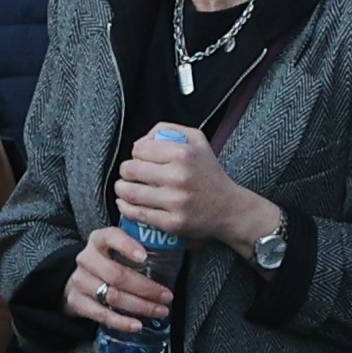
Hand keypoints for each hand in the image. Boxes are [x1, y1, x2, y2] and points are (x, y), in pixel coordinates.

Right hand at [66, 221, 175, 338]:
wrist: (80, 280)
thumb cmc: (110, 262)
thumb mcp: (119, 249)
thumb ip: (141, 247)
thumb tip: (185, 248)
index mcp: (99, 239)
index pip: (111, 237)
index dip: (127, 246)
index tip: (145, 257)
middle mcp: (86, 258)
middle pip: (116, 274)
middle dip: (145, 288)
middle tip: (167, 296)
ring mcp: (79, 280)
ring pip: (112, 296)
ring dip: (139, 306)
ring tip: (159, 311)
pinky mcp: (76, 302)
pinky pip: (101, 314)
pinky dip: (121, 322)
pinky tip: (137, 325)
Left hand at [112, 123, 275, 254]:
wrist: (230, 208)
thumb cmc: (209, 173)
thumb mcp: (197, 140)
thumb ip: (168, 130)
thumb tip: (140, 141)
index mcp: (184, 153)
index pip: (139, 149)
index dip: (136, 153)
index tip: (141, 160)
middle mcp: (180, 176)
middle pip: (130, 170)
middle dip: (126, 171)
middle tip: (131, 175)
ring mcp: (175, 201)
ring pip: (130, 192)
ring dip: (121, 189)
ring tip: (125, 189)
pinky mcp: (172, 222)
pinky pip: (137, 214)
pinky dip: (126, 208)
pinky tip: (126, 203)